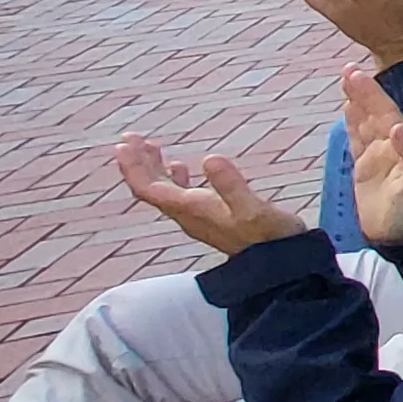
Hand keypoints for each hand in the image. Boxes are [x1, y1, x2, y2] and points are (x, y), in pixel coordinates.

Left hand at [113, 134, 307, 257]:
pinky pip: (180, 194)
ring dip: (153, 168)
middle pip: (150, 188)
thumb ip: (231, 184)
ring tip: (148, 145)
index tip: (123, 143)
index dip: (133, 166)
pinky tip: (178, 165)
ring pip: (163, 191)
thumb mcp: (253, 209)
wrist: (279, 264)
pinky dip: (174, 176)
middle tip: (129, 136)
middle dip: (137, 162)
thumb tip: (210, 158)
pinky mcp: (211, 217)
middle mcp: (188, 215)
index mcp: (191, 210)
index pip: (149, 188)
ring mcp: (198, 217)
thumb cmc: (269, 236)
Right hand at [340, 70, 402, 247]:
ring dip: (358, 102)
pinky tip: (348, 108)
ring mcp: (377, 156)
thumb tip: (397, 128)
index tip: (359, 76)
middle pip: (376, 113)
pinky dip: (353, 124)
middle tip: (348, 69)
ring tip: (347, 79)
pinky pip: (357, 140)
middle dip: (363, 92)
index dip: (374, 95)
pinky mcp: (364, 169)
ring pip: (365, 122)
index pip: (387, 113)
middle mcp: (392, 146)